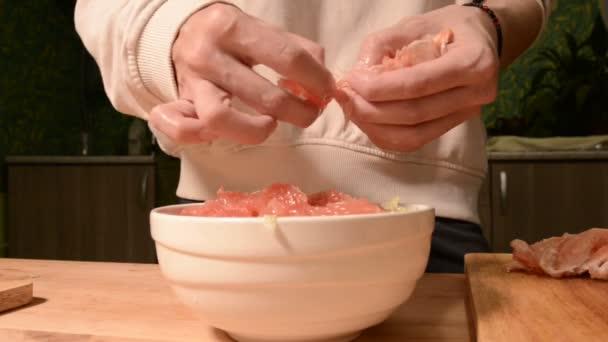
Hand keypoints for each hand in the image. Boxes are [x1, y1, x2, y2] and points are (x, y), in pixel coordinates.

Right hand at [149, 3, 334, 144]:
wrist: (181, 32)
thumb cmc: (230, 36)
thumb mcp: (261, 28)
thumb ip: (296, 47)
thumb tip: (323, 77)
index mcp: (233, 27)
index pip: (288, 58)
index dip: (317, 79)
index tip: (327, 90)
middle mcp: (208, 55)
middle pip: (265, 97)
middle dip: (300, 112)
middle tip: (309, 113)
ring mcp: (191, 83)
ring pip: (220, 119)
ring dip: (256, 130)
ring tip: (270, 124)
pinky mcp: (178, 105)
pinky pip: (183, 130)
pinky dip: (205, 137)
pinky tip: (229, 131)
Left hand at [337, 5, 499, 151]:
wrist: (479, 40)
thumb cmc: (445, 27)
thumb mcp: (414, 23)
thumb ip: (383, 45)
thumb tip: (357, 76)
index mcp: (473, 62)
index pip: (418, 83)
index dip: (380, 87)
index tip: (352, 81)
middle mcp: (476, 93)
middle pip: (414, 114)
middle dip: (372, 109)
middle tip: (345, 96)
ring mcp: (466, 114)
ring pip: (413, 135)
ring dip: (375, 126)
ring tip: (352, 108)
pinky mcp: (452, 126)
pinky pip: (415, 141)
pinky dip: (385, 134)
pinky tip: (367, 120)